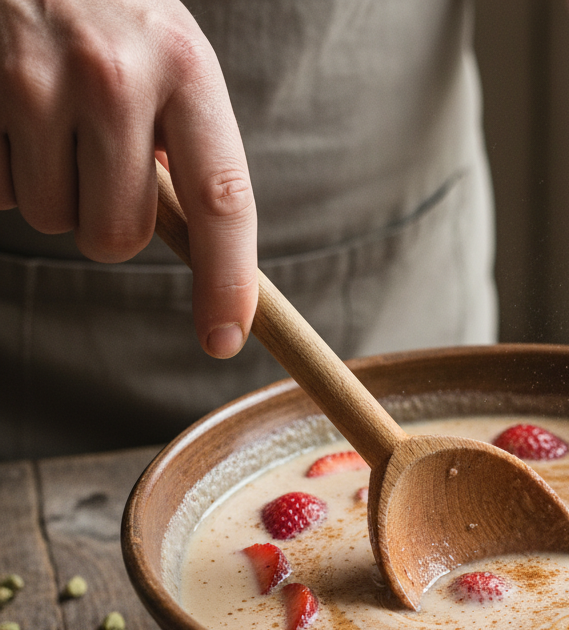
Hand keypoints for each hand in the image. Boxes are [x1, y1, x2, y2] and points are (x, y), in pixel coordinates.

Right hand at [0, 0, 256, 355]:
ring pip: (49, 218)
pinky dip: (2, 165)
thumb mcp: (169, 56)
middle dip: (107, 224)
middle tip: (96, 163)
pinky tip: (9, 110)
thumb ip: (187, 144)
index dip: (227, 281)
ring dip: (49, 189)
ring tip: (48, 117)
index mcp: (186, 69)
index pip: (223, 201)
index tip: (224, 339)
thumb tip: (203, 246)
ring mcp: (33, 78)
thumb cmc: (108, 11)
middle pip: (117, 236)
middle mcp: (114, 75)